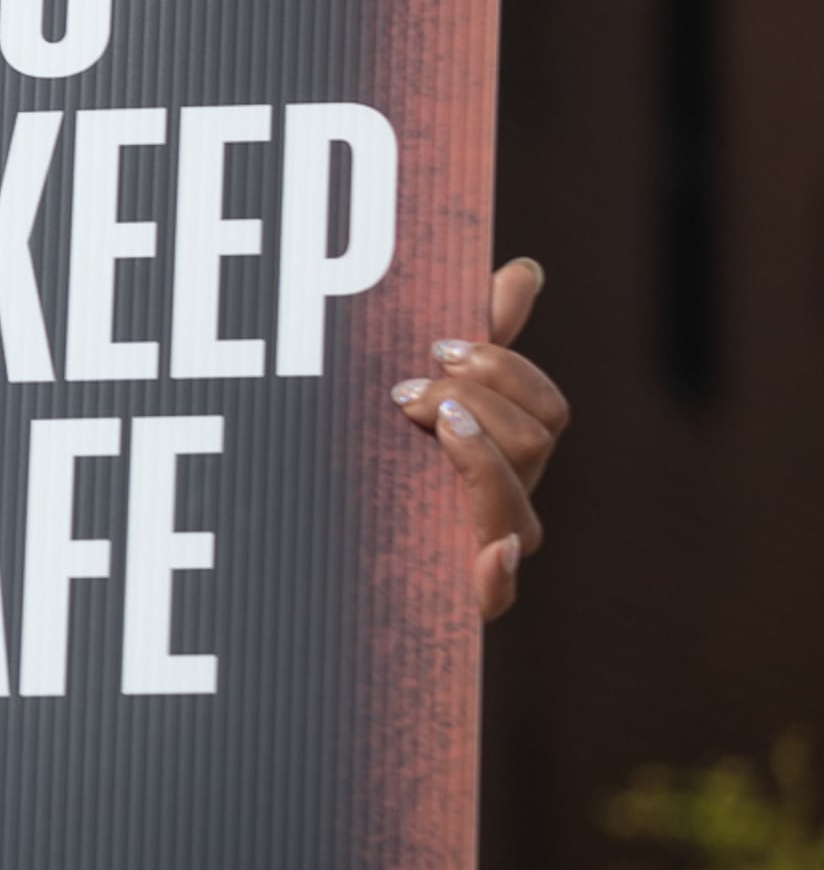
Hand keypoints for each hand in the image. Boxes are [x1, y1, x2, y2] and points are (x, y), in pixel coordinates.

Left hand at [390, 256, 563, 617]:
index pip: (544, 407)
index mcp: (507, 455)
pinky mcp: (461, 600)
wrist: (326, 562)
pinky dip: (497, 574)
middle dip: (478, 401)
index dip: (503, 368)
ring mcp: (490, 557)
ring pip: (521, 505)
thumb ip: (473, 338)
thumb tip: (524, 270)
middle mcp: (509, 506)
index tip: (438, 347)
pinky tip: (489, 554)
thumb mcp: (415, 397)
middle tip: (408, 391)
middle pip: (537, 443)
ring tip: (427, 427)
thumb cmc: (378, 466)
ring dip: (480, 458)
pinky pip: (494, 594)